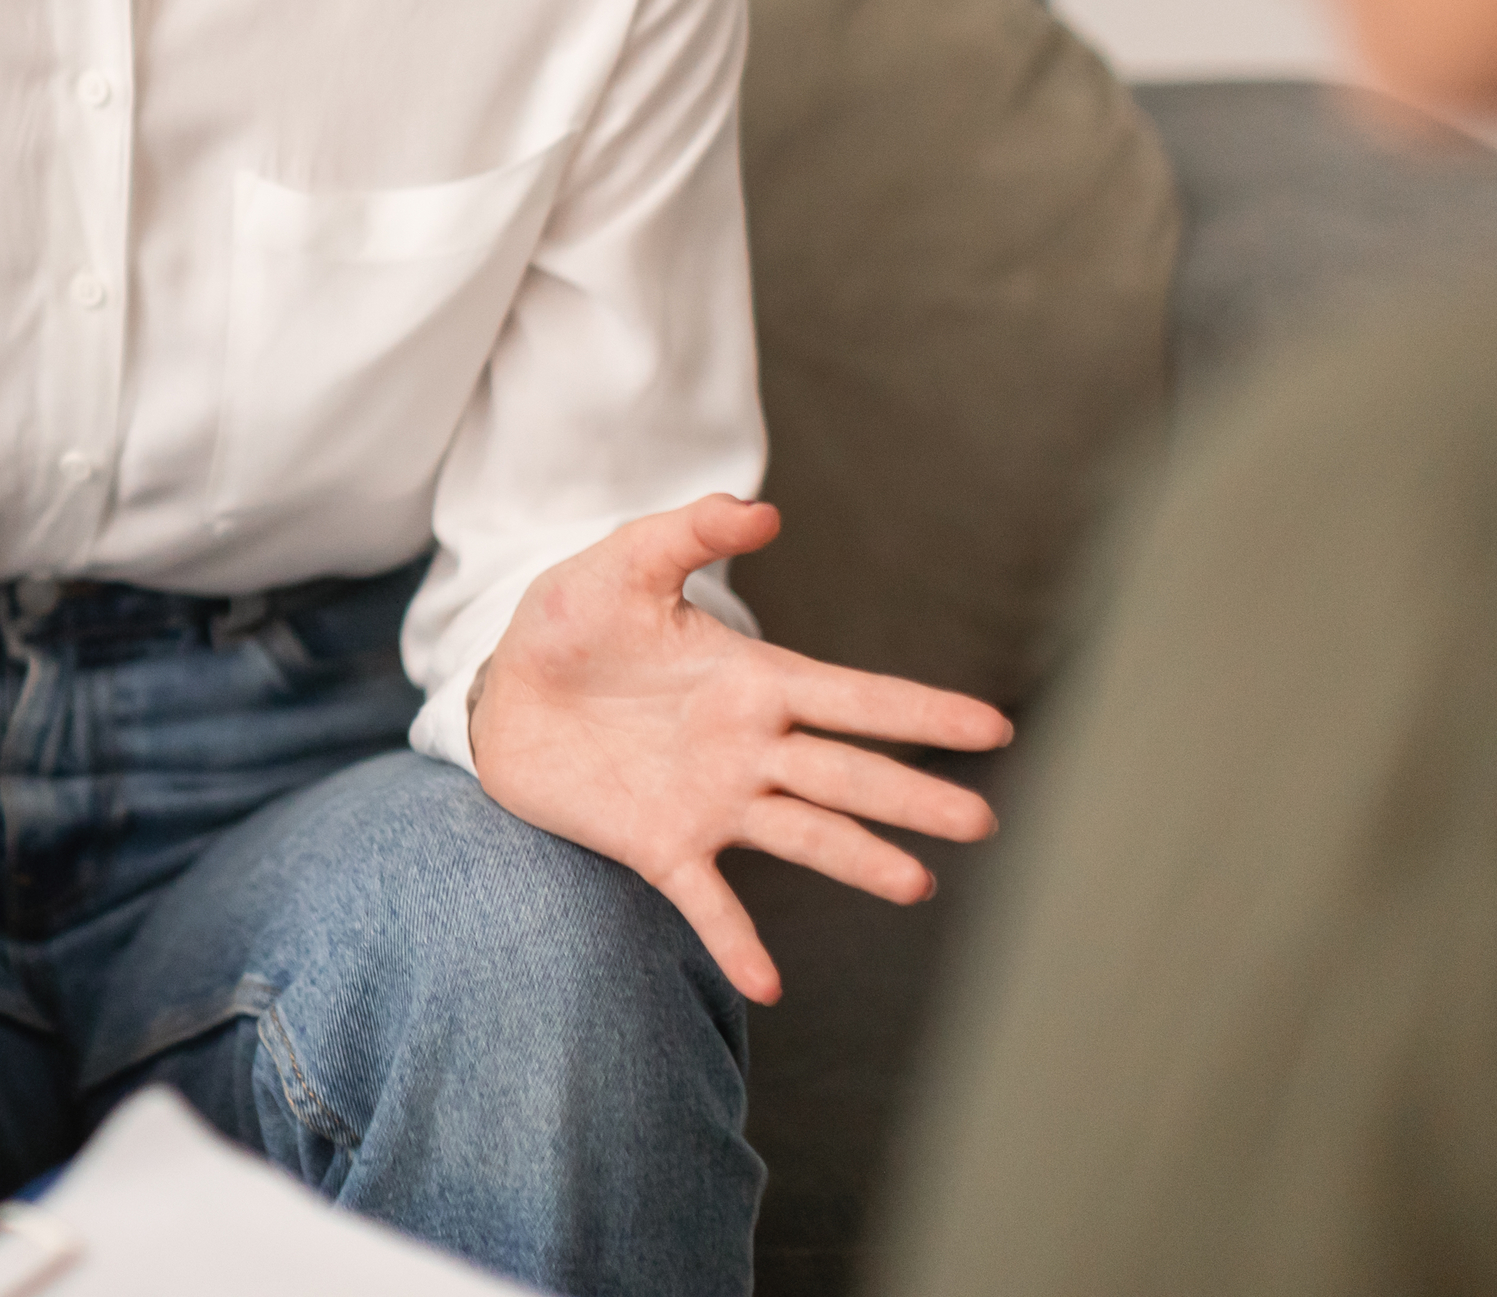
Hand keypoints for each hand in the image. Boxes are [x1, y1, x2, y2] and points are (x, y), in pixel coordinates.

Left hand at [468, 494, 1013, 1005]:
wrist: (502, 691)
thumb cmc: (573, 623)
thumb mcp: (625, 565)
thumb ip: (690, 533)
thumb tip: (762, 511)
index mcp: (755, 681)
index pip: (855, 697)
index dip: (922, 710)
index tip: (994, 726)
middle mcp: (751, 749)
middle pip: (847, 774)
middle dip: (911, 795)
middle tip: (982, 819)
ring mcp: (712, 803)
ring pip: (802, 835)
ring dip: (856, 859)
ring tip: (915, 884)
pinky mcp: (660, 845)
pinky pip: (707, 900)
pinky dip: (736, 941)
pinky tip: (767, 984)